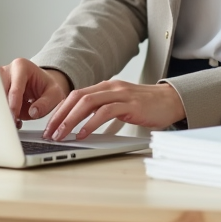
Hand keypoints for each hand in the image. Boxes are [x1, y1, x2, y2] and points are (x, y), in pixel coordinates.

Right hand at [0, 58, 70, 127]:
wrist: (41, 85)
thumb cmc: (46, 86)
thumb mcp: (55, 94)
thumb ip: (46, 103)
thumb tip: (33, 112)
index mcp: (21, 67)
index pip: (14, 88)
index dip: (14, 105)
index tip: (15, 117)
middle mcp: (7, 71)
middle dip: (4, 108)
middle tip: (12, 121)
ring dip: (2, 111)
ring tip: (15, 120)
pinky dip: (1, 112)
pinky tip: (12, 118)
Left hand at [43, 79, 185, 140]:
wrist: (171, 101)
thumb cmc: (146, 106)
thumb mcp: (120, 105)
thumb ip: (103, 111)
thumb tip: (82, 127)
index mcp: (105, 86)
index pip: (75, 95)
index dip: (60, 110)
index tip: (49, 125)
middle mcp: (110, 87)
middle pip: (77, 97)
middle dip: (60, 115)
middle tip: (49, 132)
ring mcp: (121, 94)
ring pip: (88, 103)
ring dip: (71, 120)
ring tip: (61, 135)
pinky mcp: (131, 105)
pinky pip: (106, 111)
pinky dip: (91, 123)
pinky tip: (83, 134)